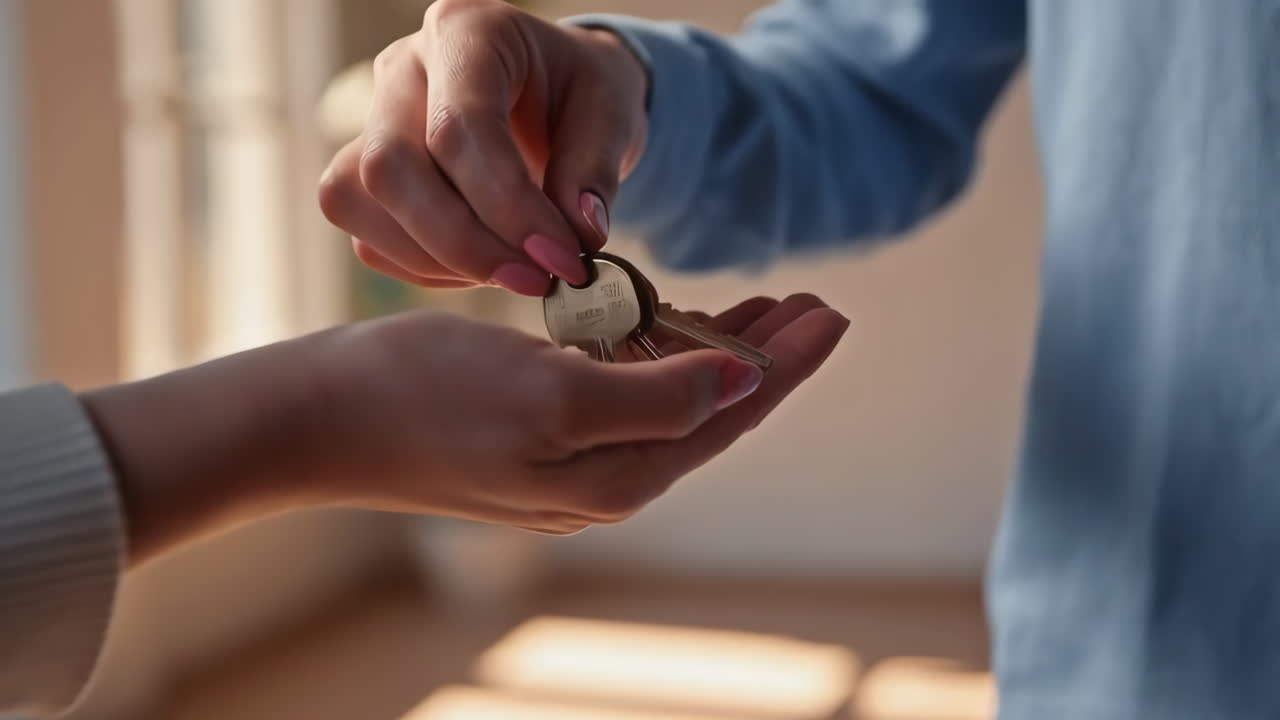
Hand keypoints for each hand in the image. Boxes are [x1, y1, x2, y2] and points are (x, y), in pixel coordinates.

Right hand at [81, 295, 847, 562]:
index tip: (831, 313)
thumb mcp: (551, 395)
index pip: (730, 413)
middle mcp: (602, 478)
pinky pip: (623, 398)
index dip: (786, 364)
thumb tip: (742, 384)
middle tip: (810, 304)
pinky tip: (664, 329)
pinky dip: (659, 359)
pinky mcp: (535, 436)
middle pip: (710, 412)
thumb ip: (656, 399)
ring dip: (716, 354)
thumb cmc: (426, 399)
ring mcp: (567, 462)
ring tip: (758, 310)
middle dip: (765, 358)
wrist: (321, 419)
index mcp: (617, 474)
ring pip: (671, 403)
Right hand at [318, 0, 649, 295]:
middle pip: (389, 168)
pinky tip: (484, 265)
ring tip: (515, 272)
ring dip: (441, 261)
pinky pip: (370, 239)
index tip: (561, 258)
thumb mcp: (612, 112)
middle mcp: (402, 69)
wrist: (555, 96)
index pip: (459, 127)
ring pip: (360, 204)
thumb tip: (581, 234)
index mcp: (467, 33)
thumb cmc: (581, 94)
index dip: (508, 206)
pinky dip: (428, 269)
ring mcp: (371, 121)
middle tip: (534, 279)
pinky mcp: (362, 174)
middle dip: (463, 243)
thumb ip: (596, 169)